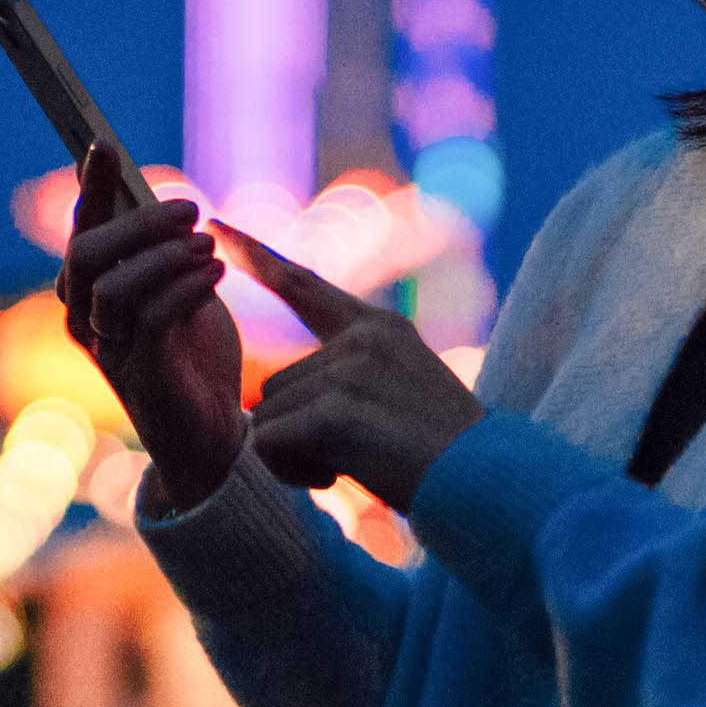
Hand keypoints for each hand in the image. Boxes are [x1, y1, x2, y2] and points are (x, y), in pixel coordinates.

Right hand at [56, 146, 246, 508]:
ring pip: (113, 286)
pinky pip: (150, 320)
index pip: (83, 230)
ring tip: (208, 248)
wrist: (216, 436)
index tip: (104, 143)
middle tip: (191, 208)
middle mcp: (87, 322)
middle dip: (137, 221)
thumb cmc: (194, 357)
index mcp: (91, 294)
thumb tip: (152, 191)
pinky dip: (185, 288)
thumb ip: (161, 249)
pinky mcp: (143, 379)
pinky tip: (216, 275)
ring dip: (165, 256)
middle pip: (86, 252)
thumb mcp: (180, 288)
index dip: (91, 186)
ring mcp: (110, 353)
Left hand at [224, 225, 486, 514]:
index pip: (304, 284)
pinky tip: (339, 478)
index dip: (257, 254)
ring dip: (296, 456)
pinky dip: (292, 473)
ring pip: (270, 418)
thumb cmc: (442, 455)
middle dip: (295, 430)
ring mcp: (349, 371)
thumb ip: (343, 379)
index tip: (218, 222)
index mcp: (380, 328)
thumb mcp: (400, 394)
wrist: (487, 483)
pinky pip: (271, 445)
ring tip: (357, 466)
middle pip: (276, 385)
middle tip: (352, 455)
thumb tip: (265, 403)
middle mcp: (363, 338)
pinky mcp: (335, 412)